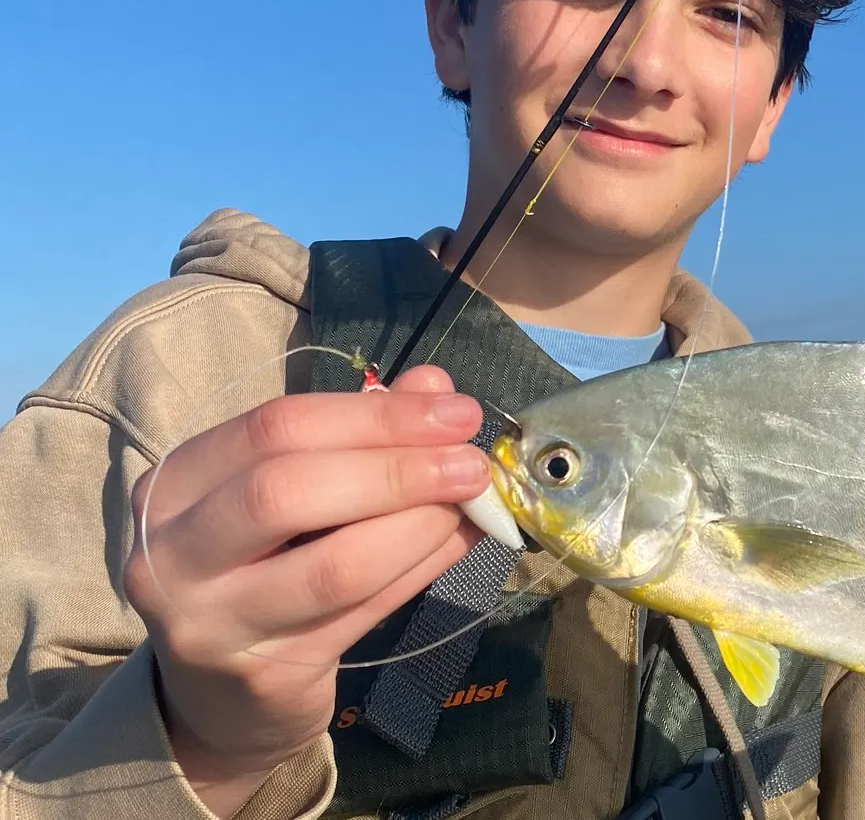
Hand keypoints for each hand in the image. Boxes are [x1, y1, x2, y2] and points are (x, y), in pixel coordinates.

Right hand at [123, 367, 489, 816]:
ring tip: (475, 503)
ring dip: (421, 525)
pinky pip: (363, 612)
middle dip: (397, 469)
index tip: (455, 410)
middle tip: (472, 462)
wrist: (221, 693)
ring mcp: (213, 623)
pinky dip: (422, 568)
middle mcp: (173, 554)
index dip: (374, 415)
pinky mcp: (265, 675)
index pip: (275, 429)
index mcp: (173, 485)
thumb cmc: (260, 566)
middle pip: (288, 491)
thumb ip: (357, 433)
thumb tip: (435, 386)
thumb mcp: (292, 489)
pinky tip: (459, 542)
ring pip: (335, 565)